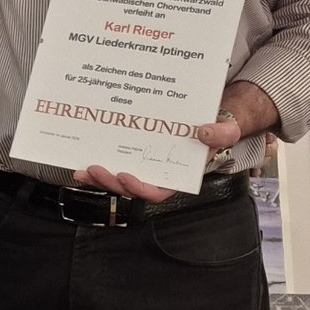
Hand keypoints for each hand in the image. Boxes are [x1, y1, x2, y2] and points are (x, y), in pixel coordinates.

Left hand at [73, 112, 243, 203]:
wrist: (206, 117)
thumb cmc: (216, 129)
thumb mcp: (226, 131)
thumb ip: (222, 134)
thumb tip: (205, 132)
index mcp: (178, 176)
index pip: (158, 192)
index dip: (140, 189)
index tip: (125, 177)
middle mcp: (158, 174)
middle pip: (131, 187)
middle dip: (111, 182)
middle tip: (95, 169)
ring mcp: (143, 166)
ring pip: (118, 179)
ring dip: (99, 177)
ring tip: (82, 169)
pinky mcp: (132, 154)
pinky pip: (113, 163)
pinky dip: (98, 164)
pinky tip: (83, 159)